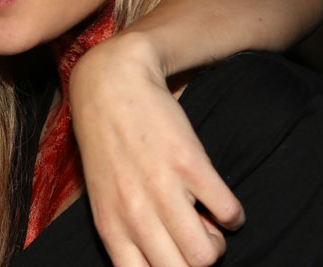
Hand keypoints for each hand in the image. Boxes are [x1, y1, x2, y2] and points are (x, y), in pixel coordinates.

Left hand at [69, 33, 243, 266]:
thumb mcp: (102, 195)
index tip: (173, 251)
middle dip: (194, 259)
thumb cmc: (105, 143)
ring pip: (206, 254)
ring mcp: (161, 189)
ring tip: (205, 216)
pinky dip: (231, 212)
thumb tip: (159, 259)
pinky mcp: (189, 165)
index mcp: (110, 226)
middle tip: (192, 234)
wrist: (110, 84)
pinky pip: (229, 213)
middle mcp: (134, 213)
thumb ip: (125, 232)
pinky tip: (215, 194)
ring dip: (215, 240)